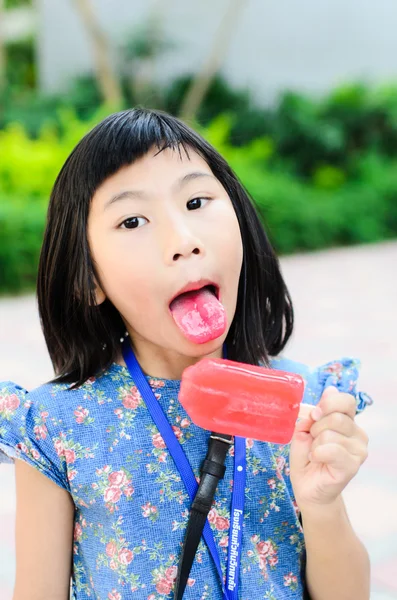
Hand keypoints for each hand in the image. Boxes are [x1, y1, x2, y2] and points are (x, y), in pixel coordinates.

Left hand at [289, 386, 368, 510]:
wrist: (307, 486)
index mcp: (347, 421)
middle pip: (335, 418)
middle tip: (312, 441)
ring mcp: (358, 450)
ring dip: (314, 444)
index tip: (314, 415)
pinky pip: (331, 450)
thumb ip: (316, 412)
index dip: (328, 403)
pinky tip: (317, 460)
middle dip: (315, 429)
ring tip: (315, 454)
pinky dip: (316, 453)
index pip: (346, 401)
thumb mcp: (304, 429)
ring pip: (330, 434)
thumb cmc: (306, 457)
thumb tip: (330, 390)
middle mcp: (357, 434)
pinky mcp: (353, 465)